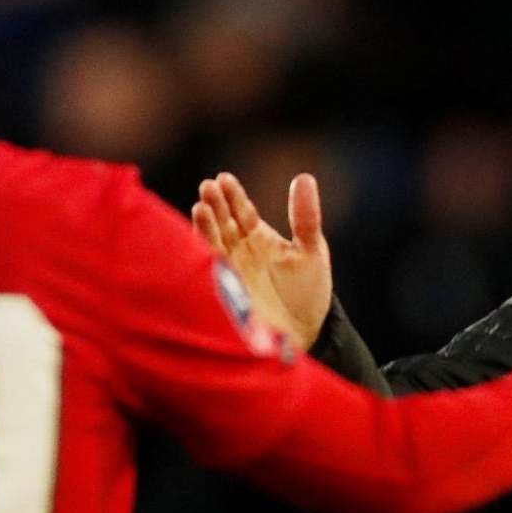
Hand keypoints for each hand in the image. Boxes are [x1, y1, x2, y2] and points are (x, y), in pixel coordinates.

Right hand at [191, 172, 333, 348]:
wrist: (304, 335)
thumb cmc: (308, 293)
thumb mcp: (311, 251)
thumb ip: (305, 217)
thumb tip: (304, 177)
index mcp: (258, 239)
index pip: (242, 211)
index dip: (233, 196)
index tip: (224, 179)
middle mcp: (239, 252)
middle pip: (223, 223)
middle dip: (215, 205)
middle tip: (208, 187)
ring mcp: (230, 272)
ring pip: (212, 243)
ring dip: (205, 226)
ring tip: (201, 206)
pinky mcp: (224, 292)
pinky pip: (210, 270)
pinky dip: (203, 254)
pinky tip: (199, 240)